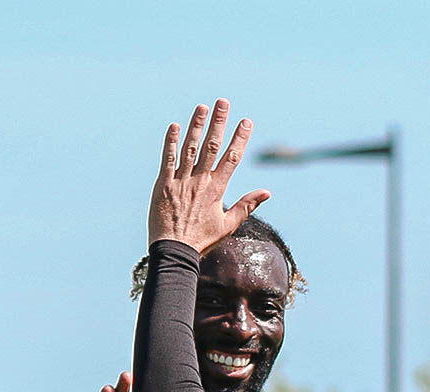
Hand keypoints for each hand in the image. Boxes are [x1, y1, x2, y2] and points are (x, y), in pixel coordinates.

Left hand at [148, 99, 270, 252]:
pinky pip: (167, 159)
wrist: (174, 251)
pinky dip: (171, 142)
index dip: (239, 138)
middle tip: (223, 102)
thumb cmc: (202, 240)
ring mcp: (180, 181)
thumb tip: (267, 192)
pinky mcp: (163, 184)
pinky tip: (175, 126)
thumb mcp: (228, 225)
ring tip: (202, 107)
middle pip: (211, 146)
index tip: (246, 121)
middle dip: (218, 122)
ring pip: (190, 148)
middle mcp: (200, 182)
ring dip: (196, 125)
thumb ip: (247, 206)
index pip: (231, 158)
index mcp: (217, 190)